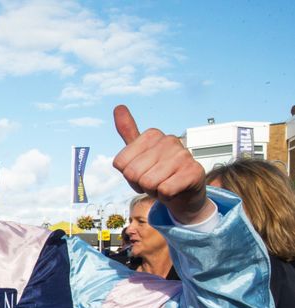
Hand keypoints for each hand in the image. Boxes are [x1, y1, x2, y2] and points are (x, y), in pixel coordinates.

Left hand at [113, 105, 213, 224]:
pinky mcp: (194, 172)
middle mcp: (169, 140)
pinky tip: (175, 190)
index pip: (120, 163)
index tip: (142, 172)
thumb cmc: (159, 173)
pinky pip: (165, 191)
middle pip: (132, 174)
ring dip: (153, 191)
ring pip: (148, 183)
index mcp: (152, 134)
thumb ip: (128, 131)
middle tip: (153, 181)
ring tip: (164, 184)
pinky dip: (166, 196)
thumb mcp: (139, 153)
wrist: (185, 192)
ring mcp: (184, 154)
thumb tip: (118, 107)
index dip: (127, 175)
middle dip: (139, 184)